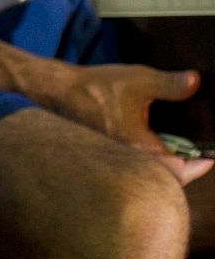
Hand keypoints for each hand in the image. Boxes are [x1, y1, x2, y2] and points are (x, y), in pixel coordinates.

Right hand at [45, 62, 213, 185]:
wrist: (59, 90)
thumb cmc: (95, 87)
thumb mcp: (139, 80)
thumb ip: (170, 84)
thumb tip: (196, 83)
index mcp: (138, 147)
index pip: (179, 169)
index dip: (200, 163)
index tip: (211, 155)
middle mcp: (125, 160)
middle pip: (166, 178)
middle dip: (185, 168)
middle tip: (199, 156)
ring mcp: (114, 160)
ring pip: (149, 174)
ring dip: (167, 166)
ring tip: (179, 152)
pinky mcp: (107, 156)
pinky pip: (134, 167)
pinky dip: (149, 161)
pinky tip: (152, 145)